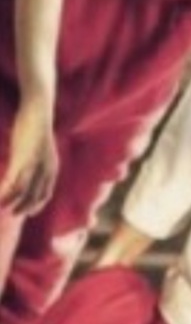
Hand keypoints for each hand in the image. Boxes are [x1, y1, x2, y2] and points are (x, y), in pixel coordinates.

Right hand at [0, 99, 58, 214]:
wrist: (38, 110)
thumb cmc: (36, 127)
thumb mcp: (40, 148)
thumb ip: (36, 160)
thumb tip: (26, 166)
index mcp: (52, 168)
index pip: (46, 193)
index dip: (37, 205)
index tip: (28, 212)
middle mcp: (45, 169)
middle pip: (34, 196)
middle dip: (23, 207)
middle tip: (12, 213)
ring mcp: (34, 165)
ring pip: (22, 191)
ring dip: (11, 201)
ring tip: (2, 206)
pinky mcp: (21, 159)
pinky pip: (12, 181)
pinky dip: (5, 191)